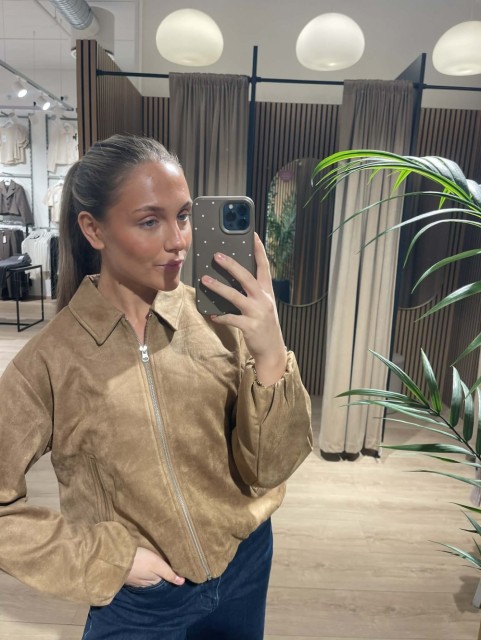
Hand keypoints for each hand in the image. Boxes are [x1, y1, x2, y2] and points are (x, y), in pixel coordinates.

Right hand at [125, 547, 184, 587]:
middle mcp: (144, 584)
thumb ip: (169, 573)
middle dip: (158, 571)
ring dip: (148, 570)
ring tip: (152, 561)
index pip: (164, 578)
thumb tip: (182, 582)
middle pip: (155, 577)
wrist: (116, 560)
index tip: (173, 565)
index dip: (168, 572)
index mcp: (153, 581)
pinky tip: (140, 563)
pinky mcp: (126, 574)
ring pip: (145, 576)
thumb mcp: (157, 564)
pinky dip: (140, 569)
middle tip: (163, 560)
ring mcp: (134, 580)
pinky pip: (136, 573)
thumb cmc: (140, 560)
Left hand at [201, 233, 286, 385]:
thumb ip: (252, 293)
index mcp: (267, 292)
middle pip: (247, 277)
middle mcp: (263, 300)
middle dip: (231, 265)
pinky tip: (212, 315)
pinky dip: (220, 316)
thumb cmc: (264, 325)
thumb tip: (232, 279)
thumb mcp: (263, 306)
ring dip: (218, 287)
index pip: (264, 267)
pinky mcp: (250, 327)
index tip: (253, 235)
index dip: (259, 250)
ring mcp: (257, 313)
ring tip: (205, 280)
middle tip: (217, 255)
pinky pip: (231, 319)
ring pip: (235, 296)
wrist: (272, 350)